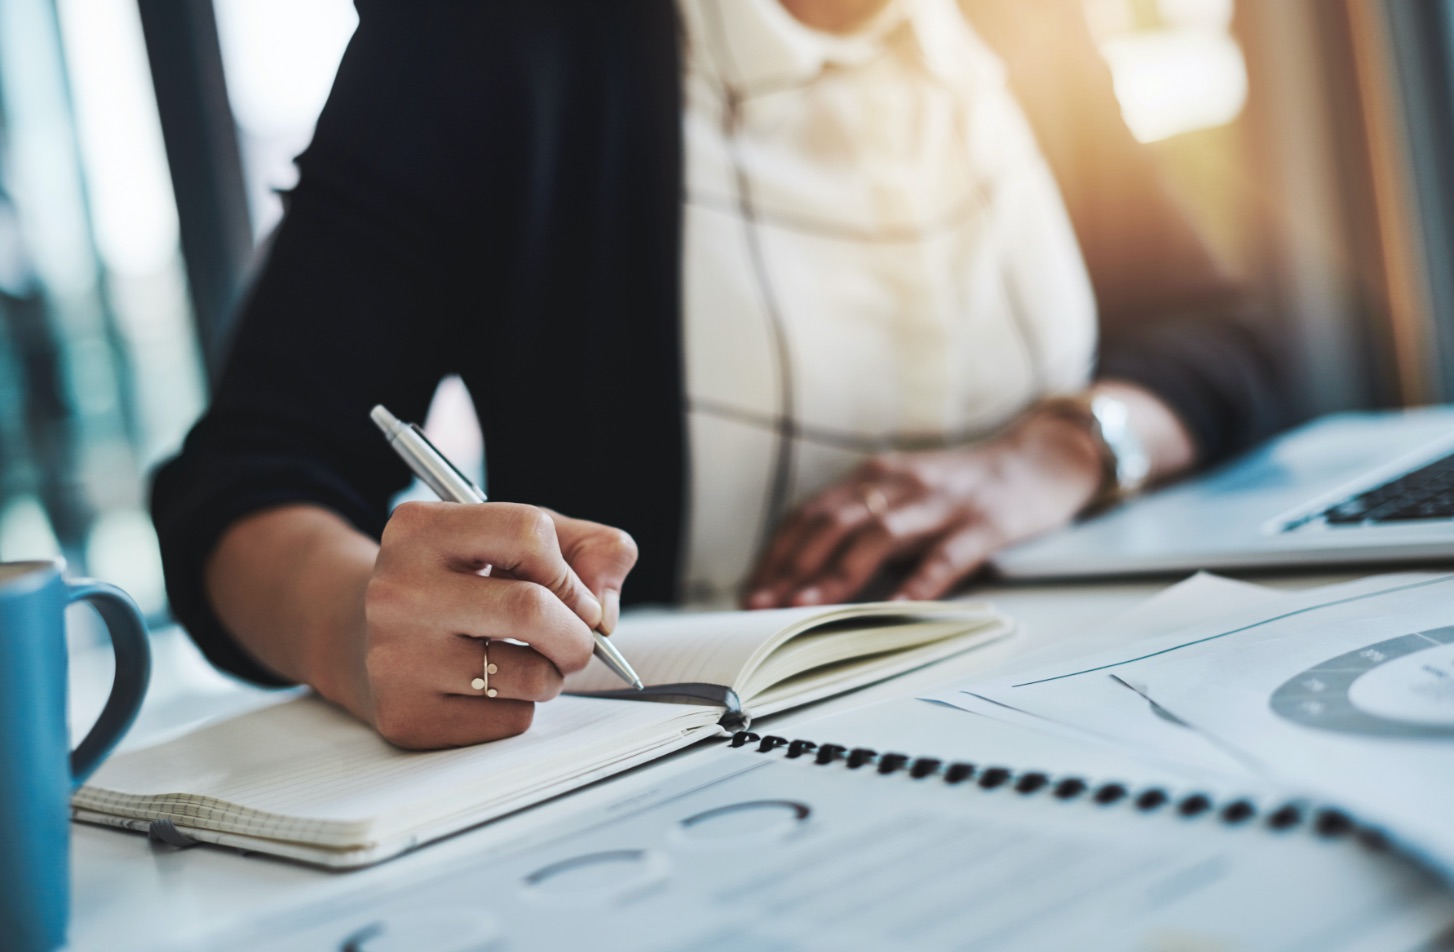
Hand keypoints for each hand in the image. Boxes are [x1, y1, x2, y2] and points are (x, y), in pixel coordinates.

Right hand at [360, 502, 637, 748]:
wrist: (363, 639)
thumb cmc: (459, 583)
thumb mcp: (514, 541)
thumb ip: (588, 550)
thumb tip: (604, 613)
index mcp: (420, 529)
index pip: (528, 533)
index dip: (571, 571)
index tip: (576, 596)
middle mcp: (397, 590)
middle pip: (531, 608)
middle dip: (578, 634)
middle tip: (577, 641)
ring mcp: (396, 657)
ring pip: (531, 675)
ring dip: (552, 674)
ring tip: (525, 660)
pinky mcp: (406, 716)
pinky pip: (509, 721)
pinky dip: (520, 708)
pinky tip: (487, 688)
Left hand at [743, 412, 1103, 606]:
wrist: (1042, 458)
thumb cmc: (963, 488)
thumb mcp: (904, 493)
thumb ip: (863, 522)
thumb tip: (807, 572)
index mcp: (875, 476)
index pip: (810, 514)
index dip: (777, 552)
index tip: (749, 589)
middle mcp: (901, 483)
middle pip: (832, 523)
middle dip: (791, 566)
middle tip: (759, 605)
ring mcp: (943, 502)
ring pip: (879, 536)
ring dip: (837, 573)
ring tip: (806, 607)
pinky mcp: (986, 522)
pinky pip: (947, 556)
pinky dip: (919, 583)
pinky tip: (897, 610)